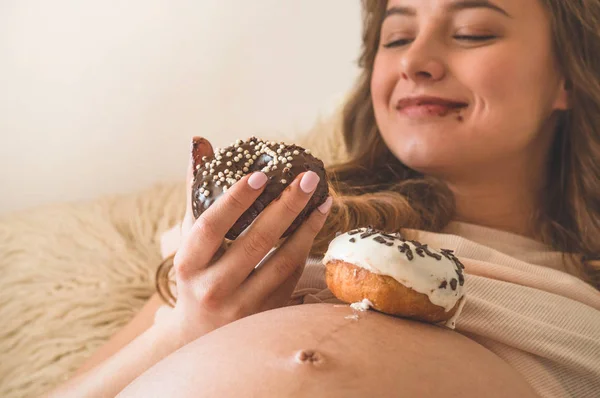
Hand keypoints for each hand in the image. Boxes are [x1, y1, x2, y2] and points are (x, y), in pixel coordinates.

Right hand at [161, 137, 332, 345]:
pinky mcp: (265, 315)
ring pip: (282, 261)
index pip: (211, 226)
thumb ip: (195, 191)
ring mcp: (241, 305)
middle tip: (309, 177)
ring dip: (307, 227)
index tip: (261, 173)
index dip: (236, 199)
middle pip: (256, 241)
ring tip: (323, 200)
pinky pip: (291, 277)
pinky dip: (306, 248)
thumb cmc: (195, 273)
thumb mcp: (188, 237)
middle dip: (287, 205)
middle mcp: (213, 288)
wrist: (198, 335)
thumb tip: (200, 142)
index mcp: (188, 264)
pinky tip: (315, 225)